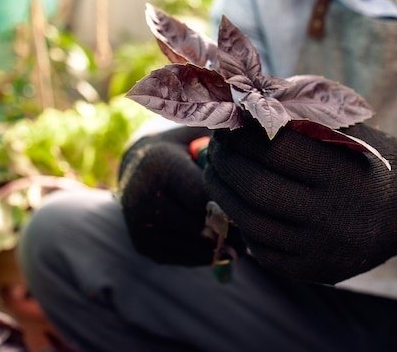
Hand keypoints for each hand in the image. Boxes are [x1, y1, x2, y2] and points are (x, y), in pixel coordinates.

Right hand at [119, 126, 242, 265]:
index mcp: (161, 167)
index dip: (232, 204)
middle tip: (253, 230)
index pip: (203, 196)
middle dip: (231, 230)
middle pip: (201, 226)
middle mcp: (145, 198)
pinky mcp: (143, 246)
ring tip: (240, 239)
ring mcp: (141, 226)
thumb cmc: (182, 151)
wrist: (136, 170)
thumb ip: (223, 146)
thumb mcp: (197, 138)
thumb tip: (260, 148)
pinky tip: (216, 241)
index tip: (254, 206)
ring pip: (196, 247)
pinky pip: (186, 258)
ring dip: (221, 247)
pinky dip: (205, 254)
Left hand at [204, 120, 396, 283]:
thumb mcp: (346, 131)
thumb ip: (297, 115)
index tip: (226, 123)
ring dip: (224, 194)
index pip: (274, 150)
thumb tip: (241, 102)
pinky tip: (238, 204)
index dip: (241, 134)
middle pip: (257, 189)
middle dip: (225, 165)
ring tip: (215, 173)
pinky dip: (244, 224)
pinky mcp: (315, 272)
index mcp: (342, 174)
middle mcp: (333, 216)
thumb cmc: (369, 161)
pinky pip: (263, 251)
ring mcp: (323, 250)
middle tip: (214, 148)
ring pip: (252, 224)